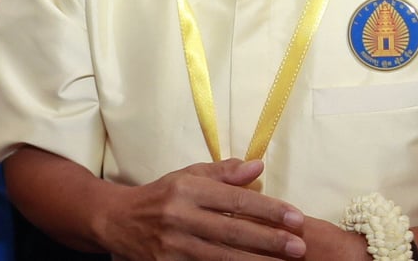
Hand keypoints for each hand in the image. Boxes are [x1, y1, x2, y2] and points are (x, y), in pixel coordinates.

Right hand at [101, 159, 308, 259]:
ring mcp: (174, 246)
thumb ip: (224, 173)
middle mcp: (179, 217)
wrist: (117, 221)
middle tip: (300, 246)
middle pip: (232, 232)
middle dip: (269, 240)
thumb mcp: (188, 176)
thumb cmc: (161, 196)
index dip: (268, 209)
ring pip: (222, 258)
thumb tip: (258, 166)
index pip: (234, 200)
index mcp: (186, 189)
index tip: (296, 217)